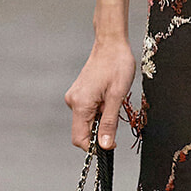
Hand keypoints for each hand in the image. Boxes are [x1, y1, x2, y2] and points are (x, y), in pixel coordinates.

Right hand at [65, 36, 135, 150]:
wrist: (111, 44)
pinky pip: (86, 111)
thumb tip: (105, 146)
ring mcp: (75, 97)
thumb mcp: (117, 97)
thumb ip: (109, 123)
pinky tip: (107, 98)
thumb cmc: (116, 65)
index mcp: (80, 104)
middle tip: (114, 114)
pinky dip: (98, 111)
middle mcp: (73, 101)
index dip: (95, 146)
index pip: (80, 139)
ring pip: (86, 121)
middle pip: (82, 131)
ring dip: (100, 120)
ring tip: (112, 102)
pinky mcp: (79, 93)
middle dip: (99, 131)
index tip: (111, 143)